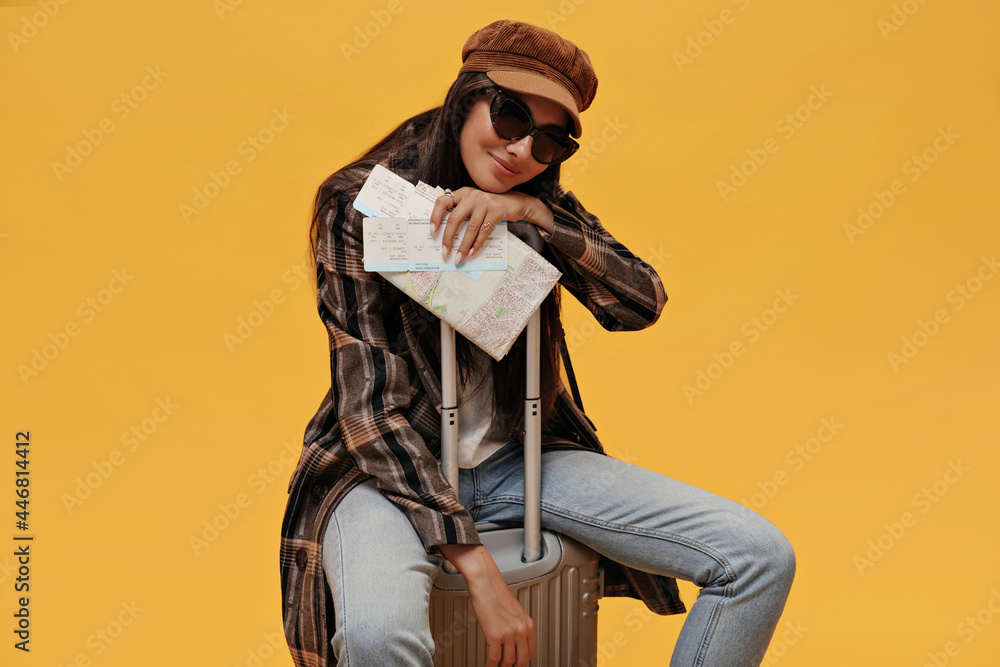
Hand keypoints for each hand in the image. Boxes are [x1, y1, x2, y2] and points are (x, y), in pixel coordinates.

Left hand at [430, 188, 552, 263]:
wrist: (514, 202)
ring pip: (470, 228)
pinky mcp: (496, 210)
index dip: (435, 216)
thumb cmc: (490, 206)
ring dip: (463, 245)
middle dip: (448, 238)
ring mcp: (485, 202)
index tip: (432, 231)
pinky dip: (477, 244)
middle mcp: (472, 195)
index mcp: (463, 193)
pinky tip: (471, 252)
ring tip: (459, 257)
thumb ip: (461, 212)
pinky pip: (484, 231)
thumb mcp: (473, 205)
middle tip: (445, 252)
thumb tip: (445, 235)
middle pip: (455, 218)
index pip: (443, 201)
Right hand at [439, 544, 535, 665]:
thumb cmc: (494, 592)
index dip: (523, 660)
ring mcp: (509, 633)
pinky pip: (494, 658)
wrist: (484, 581)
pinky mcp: (495, 635)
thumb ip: (516, 625)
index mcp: (527, 623)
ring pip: (508, 661)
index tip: (518, 664)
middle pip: (522, 659)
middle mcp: (521, 629)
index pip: (530, 650)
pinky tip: (489, 666)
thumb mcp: (513, 610)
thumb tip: (513, 639)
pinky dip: (491, 666)